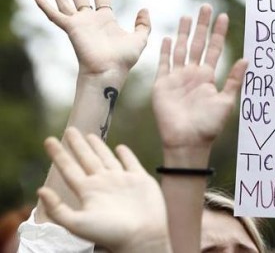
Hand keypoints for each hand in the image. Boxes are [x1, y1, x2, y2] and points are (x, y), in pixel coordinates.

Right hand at [32, 0, 149, 77]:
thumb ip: (143, 24)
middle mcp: (90, 20)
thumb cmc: (123, 59)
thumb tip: (144, 8)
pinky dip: (44, 5)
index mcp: (106, 20)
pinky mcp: (70, 28)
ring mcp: (79, 24)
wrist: (108, 70)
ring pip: (65, 2)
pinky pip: (54, 14)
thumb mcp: (139, 39)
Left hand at [37, 128, 170, 252]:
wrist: (142, 236)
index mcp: (88, 191)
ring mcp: (122, 180)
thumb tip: (40, 190)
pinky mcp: (140, 179)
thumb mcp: (77, 223)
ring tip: (90, 135)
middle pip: (87, 159)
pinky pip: (131, 162)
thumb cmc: (110, 233)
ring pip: (107, 158)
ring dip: (98, 147)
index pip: (69, 168)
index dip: (58, 155)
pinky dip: (126, 154)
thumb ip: (58, 209)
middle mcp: (103, 183)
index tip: (48, 140)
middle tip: (69, 130)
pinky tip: (120, 148)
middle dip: (77, 145)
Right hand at [152, 4, 247, 149]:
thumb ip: (235, 80)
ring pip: (181, 49)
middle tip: (206, 7)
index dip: (218, 34)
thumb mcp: (226, 101)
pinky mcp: (162, 84)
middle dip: (202, 26)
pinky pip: (164, 64)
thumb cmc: (208, 125)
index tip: (223, 16)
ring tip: (188, 16)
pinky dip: (166, 51)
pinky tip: (169, 38)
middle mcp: (193, 74)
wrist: (187, 141)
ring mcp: (177, 78)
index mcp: (208, 77)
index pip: (214, 49)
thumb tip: (246, 59)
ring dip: (184, 33)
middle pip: (197, 44)